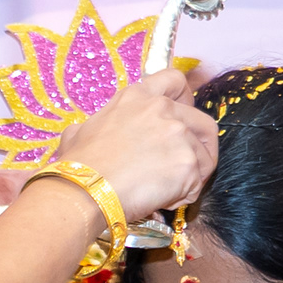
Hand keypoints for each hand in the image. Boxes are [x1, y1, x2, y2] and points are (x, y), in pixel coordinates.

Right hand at [46, 62, 221, 225]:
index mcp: (137, 97)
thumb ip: (96, 126)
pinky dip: (182, 197)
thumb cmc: (78, 166)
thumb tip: (80, 134)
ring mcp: (178, 134)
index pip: (175, 81)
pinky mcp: (189, 162)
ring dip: (190, 176)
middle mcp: (162, 109)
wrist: (85, 190)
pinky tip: (160, 201)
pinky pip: (196, 184)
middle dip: (200, 147)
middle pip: (203, 123)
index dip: (186, 99)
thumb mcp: (81, 131)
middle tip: (185, 167)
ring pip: (204, 157)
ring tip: (165, 192)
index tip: (183, 118)